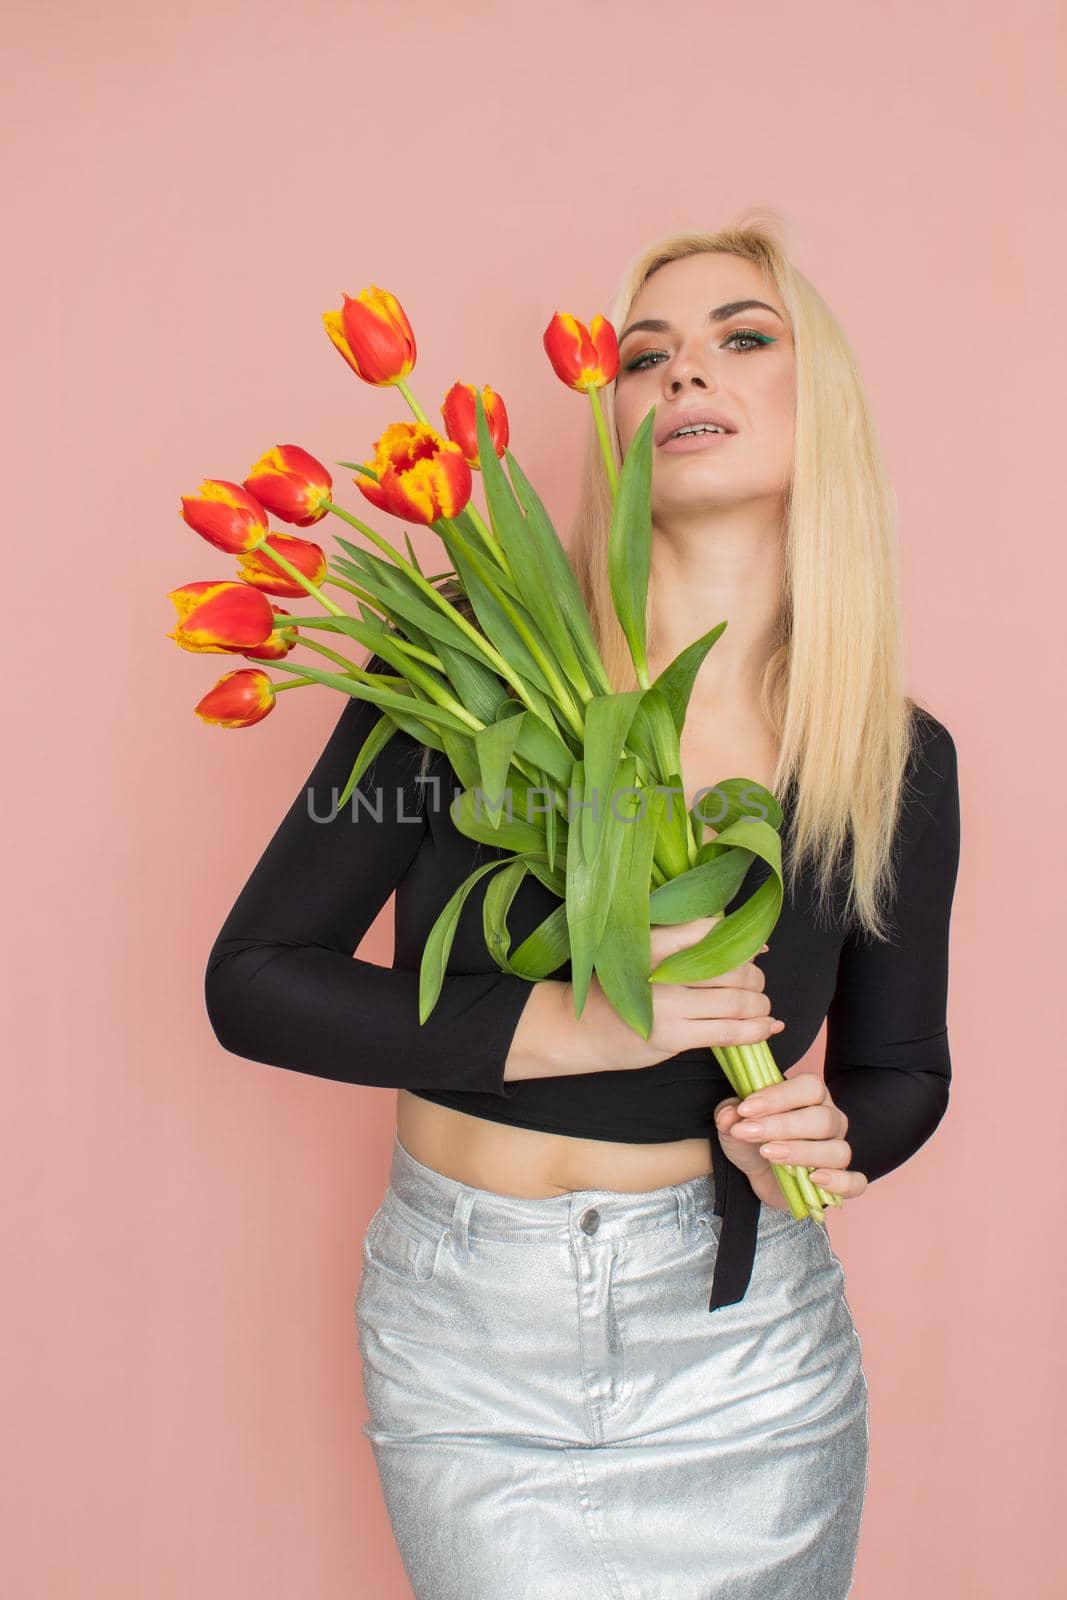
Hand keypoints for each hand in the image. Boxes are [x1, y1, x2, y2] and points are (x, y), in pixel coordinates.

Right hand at [559, 918, 785, 1075]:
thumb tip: (748, 943)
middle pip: (732, 967)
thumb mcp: (644, 954)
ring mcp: (667, 1004)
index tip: (758, 950)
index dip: (743, 941)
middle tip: (758, 984)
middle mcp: (660, 969)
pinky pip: (728, 1032)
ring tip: (762, 1007)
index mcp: (653, 940)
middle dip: (756, 977)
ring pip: (736, 1001)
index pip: (712, 932)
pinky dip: (755, 1030)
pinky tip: (768, 1028)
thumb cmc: (619, 990)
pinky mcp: (673, 1035)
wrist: (583, 1029)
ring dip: (760, 1004)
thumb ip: (684, 944)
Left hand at [714, 1072, 868, 1209]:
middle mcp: (831, 1120)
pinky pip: (855, 1182)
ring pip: (837, 1151)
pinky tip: (814, 1179)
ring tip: (768, 1154)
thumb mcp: (733, 1125)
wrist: (756, 1173)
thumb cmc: (752, 1139)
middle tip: (750, 1133)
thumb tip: (729, 1114)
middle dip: (783, 1126)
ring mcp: (837, 1149)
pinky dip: (840, 1183)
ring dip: (801, 1153)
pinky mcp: (839, 1180)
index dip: (778, 1097)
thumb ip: (729, 1114)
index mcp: (811, 1096)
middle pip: (823, 1119)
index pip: (809, 1087)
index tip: (745, 1109)